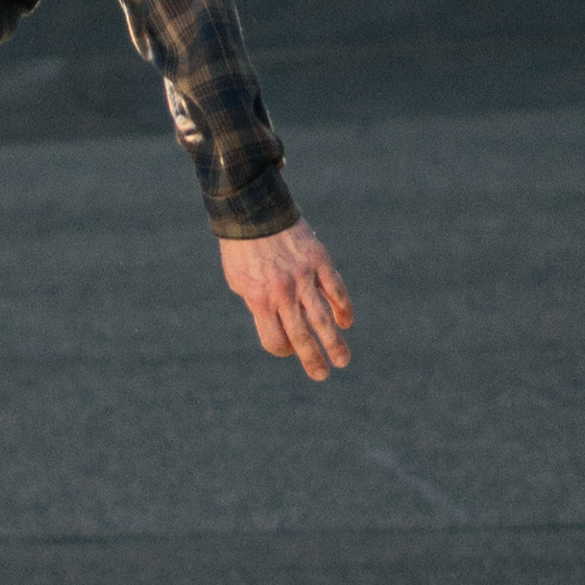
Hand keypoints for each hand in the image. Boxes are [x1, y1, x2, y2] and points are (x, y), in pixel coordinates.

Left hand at [220, 217, 352, 376]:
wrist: (253, 208)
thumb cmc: (241, 248)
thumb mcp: (238, 281)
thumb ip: (257, 304)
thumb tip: (277, 325)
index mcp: (259, 300)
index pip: (275, 339)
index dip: (282, 349)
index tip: (288, 350)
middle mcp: (283, 292)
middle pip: (301, 335)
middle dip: (312, 359)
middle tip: (322, 375)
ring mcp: (303, 276)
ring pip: (323, 317)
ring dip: (334, 342)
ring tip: (342, 360)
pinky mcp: (318, 260)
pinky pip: (335, 289)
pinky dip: (342, 307)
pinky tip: (346, 321)